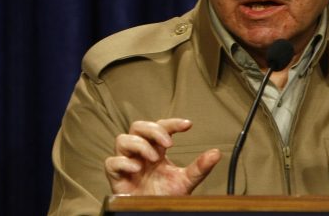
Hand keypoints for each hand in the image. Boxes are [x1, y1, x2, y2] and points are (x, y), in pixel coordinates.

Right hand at [104, 118, 220, 194]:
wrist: (153, 214)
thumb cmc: (164, 196)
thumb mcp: (184, 180)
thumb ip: (198, 167)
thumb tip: (217, 153)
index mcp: (155, 148)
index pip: (160, 126)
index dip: (172, 123)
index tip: (188, 125)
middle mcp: (139, 151)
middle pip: (138, 125)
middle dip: (152, 130)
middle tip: (168, 143)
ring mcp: (126, 161)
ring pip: (122, 139)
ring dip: (139, 145)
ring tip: (153, 158)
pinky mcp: (115, 176)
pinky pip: (112, 162)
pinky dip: (123, 162)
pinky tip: (137, 169)